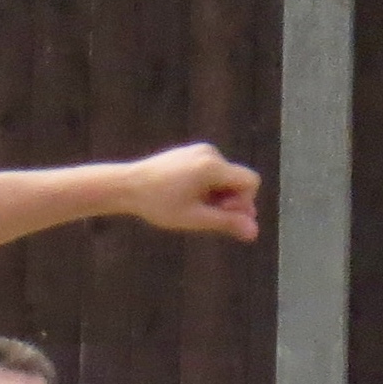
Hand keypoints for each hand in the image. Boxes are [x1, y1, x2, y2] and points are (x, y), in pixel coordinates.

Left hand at [123, 144, 261, 242]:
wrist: (128, 185)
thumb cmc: (159, 204)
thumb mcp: (194, 218)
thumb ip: (226, 223)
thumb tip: (254, 233)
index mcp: (212, 166)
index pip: (251, 182)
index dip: (243, 203)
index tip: (221, 213)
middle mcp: (210, 152)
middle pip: (238, 181)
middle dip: (229, 200)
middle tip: (204, 214)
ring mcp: (201, 150)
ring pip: (225, 178)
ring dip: (217, 195)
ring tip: (191, 205)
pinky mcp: (192, 152)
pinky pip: (213, 172)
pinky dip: (207, 187)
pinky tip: (186, 196)